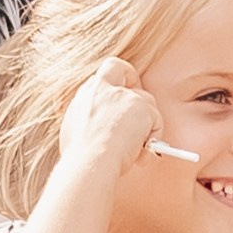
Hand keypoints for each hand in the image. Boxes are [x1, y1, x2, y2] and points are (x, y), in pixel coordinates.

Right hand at [56, 54, 160, 186]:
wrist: (89, 160)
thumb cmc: (81, 156)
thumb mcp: (76, 130)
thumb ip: (90, 118)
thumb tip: (100, 127)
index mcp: (87, 93)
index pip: (107, 72)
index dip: (118, 81)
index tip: (122, 94)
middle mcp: (105, 89)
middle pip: (129, 76)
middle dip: (137, 94)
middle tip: (142, 117)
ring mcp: (125, 96)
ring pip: (147, 102)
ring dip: (147, 124)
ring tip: (138, 149)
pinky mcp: (142, 108)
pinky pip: (156, 120)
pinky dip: (154, 136)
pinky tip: (142, 154)